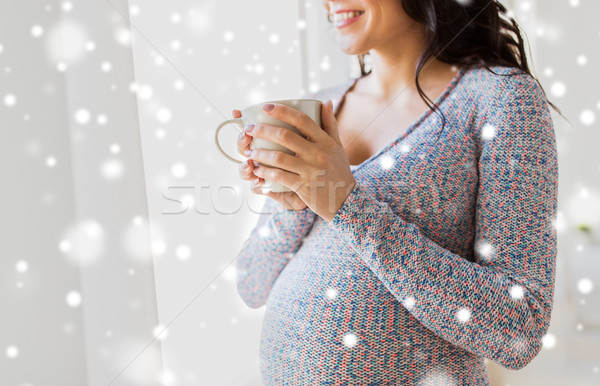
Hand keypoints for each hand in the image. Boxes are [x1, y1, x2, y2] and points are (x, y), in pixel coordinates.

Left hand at [244, 101, 355, 221]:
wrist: (345, 199)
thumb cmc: (339, 170)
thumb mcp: (337, 145)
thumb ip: (330, 124)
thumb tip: (326, 101)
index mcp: (325, 141)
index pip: (302, 119)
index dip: (283, 111)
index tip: (266, 107)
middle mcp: (318, 153)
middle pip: (285, 136)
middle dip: (263, 130)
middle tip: (249, 129)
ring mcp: (310, 170)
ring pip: (278, 157)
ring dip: (260, 154)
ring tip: (249, 152)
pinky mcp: (303, 186)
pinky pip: (279, 177)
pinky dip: (265, 173)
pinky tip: (257, 170)